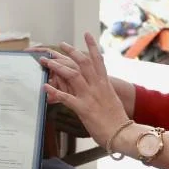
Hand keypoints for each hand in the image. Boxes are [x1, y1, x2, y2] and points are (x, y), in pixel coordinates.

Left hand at [40, 33, 130, 149]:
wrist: (123, 134)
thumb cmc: (117, 120)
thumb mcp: (111, 101)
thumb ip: (102, 92)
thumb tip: (95, 88)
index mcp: (105, 84)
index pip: (98, 60)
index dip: (92, 46)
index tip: (87, 35)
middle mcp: (98, 87)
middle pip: (83, 63)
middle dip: (71, 52)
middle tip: (61, 45)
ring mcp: (90, 97)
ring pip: (72, 75)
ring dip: (58, 67)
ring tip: (47, 62)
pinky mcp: (84, 109)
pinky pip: (66, 98)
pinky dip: (54, 92)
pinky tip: (45, 87)